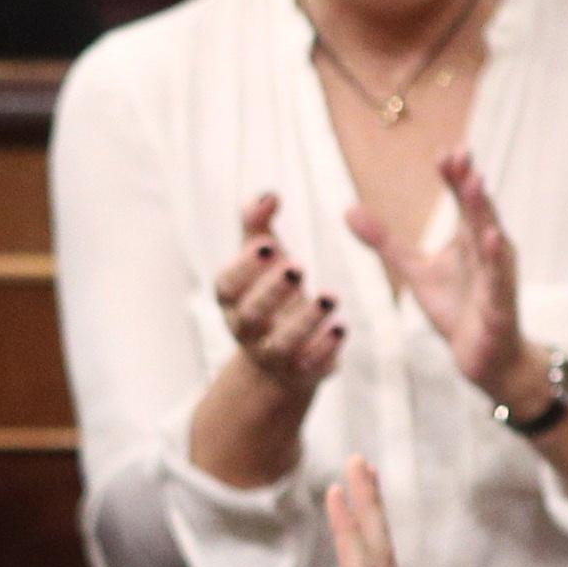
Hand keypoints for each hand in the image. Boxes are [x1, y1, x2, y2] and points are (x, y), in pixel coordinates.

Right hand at [211, 193, 346, 396]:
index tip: (267, 245)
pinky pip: (310, 366)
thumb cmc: (269, 295)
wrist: (279, 360)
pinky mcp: (302, 372)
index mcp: (232, 300)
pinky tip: (341, 327)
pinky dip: (325, 349)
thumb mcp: (261, 260)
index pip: (227, 286)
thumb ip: (258, 225)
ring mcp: (273, 355)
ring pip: (282, 344)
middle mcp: (247, 330)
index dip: (243, 268)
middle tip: (298, 266)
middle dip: (271, 292)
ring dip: (305, 320)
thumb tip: (267, 194)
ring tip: (330, 296)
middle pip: (250, 315)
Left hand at [345, 151, 533, 401]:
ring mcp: (497, 274)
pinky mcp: (500, 302)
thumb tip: (348, 209)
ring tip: (475, 183)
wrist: (482, 356)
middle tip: (459, 155)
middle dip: (468, 183)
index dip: (453, 177)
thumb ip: (385, 241)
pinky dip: (496, 259)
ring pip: (491, 237)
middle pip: (477, 211)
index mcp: (470, 238)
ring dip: (483, 211)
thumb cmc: (456, 308)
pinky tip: (494, 239)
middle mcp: (489, 250)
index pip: (462, 201)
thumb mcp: (414, 270)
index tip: (444, 152)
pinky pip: (498, 278)